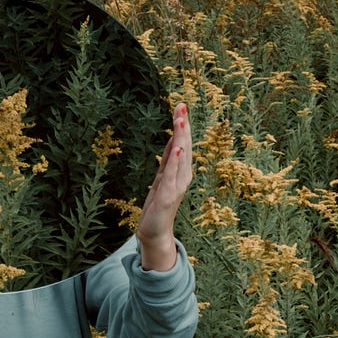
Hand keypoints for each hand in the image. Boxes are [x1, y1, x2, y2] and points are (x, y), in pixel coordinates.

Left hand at [136, 102, 192, 270]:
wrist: (154, 231)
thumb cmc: (158, 205)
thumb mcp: (161, 177)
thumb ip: (167, 160)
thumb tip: (173, 139)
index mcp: (181, 171)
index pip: (181, 143)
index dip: (181, 125)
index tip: (180, 105)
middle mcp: (182, 177)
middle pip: (183, 147)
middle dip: (182, 127)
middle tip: (182, 106)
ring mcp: (176, 187)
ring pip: (179, 158)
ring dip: (180, 139)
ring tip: (180, 122)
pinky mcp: (167, 197)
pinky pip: (171, 176)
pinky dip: (174, 162)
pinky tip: (176, 150)